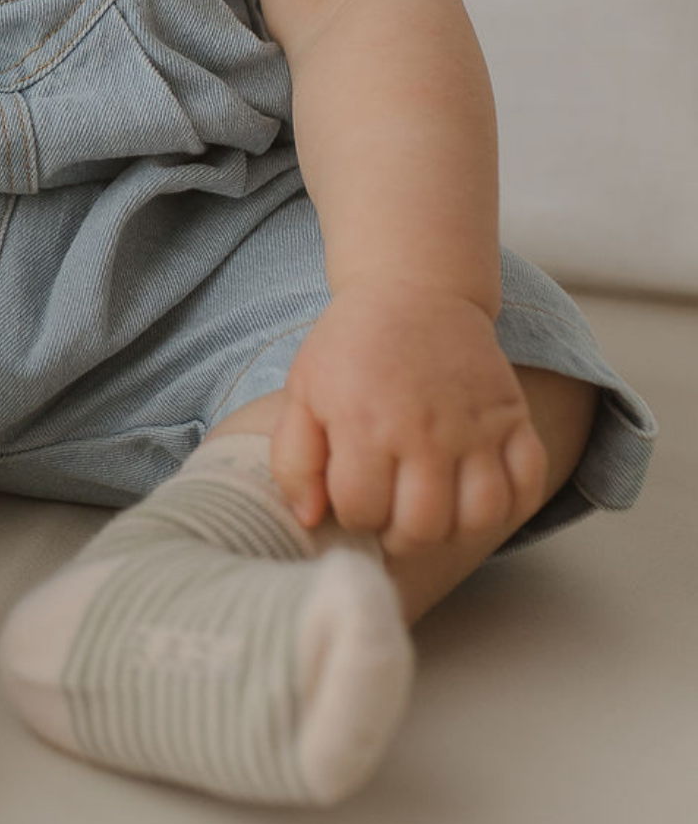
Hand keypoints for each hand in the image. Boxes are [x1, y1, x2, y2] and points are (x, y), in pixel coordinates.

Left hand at [267, 280, 548, 561]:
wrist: (413, 288)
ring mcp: (475, 425)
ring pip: (480, 517)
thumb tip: (311, 518)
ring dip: (454, 529)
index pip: (362, 511)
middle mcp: (425, 429)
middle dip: (399, 535)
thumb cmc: (353, 345)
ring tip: (433, 510)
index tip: (354, 496)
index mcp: (366, 423)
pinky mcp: (513, 416)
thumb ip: (295, 461)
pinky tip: (478, 495)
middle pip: (423, 527)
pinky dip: (511, 505)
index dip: (353, 515)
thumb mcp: (303, 391)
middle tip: (393, 513)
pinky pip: (529, 484)